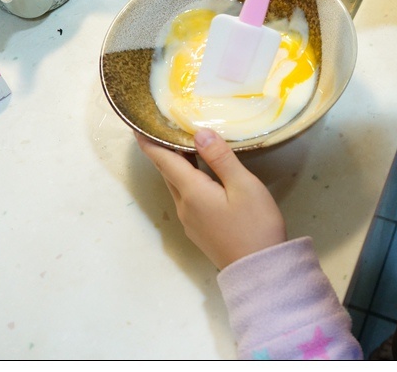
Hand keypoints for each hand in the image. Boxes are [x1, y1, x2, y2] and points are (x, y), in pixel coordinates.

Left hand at [135, 129, 286, 269]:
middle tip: (163, 129)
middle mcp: (184, 206)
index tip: (137, 126)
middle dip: (162, 151)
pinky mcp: (199, 230)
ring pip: (177, 186)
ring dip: (175, 166)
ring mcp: (190, 221)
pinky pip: (186, 198)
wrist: (259, 270)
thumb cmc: (255, 225)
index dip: (149, 142)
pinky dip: (186, 180)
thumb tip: (199, 133)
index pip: (164, 160)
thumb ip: (221, 158)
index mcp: (192, 192)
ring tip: (182, 146)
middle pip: (168, 173)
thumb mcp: (244, 186)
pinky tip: (200, 175)